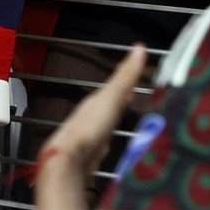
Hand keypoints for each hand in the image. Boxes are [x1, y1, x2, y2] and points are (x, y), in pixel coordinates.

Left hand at [40, 44, 146, 174]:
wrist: (69, 162)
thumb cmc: (90, 127)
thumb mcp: (111, 98)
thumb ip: (125, 77)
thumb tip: (139, 46)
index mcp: (94, 103)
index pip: (112, 91)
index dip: (124, 87)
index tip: (136, 83)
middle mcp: (88, 119)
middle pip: (107, 110)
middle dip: (119, 106)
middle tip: (132, 102)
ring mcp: (87, 139)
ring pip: (103, 128)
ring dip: (112, 125)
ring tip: (124, 125)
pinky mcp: (88, 159)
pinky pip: (100, 148)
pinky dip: (107, 144)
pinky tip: (110, 149)